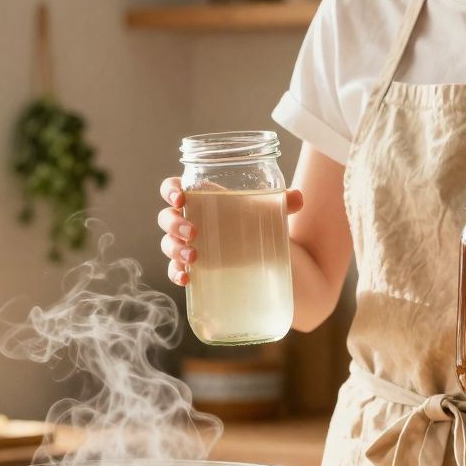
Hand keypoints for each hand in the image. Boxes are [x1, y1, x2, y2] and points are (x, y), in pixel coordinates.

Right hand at [158, 177, 303, 286]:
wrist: (267, 254)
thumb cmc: (258, 222)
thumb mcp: (270, 212)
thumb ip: (282, 202)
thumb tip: (298, 197)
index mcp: (201, 198)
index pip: (173, 187)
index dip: (170, 190)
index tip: (180, 198)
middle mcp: (190, 220)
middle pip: (166, 217)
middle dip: (174, 224)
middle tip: (193, 232)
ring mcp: (189, 245)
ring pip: (168, 244)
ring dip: (175, 249)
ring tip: (194, 257)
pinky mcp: (195, 268)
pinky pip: (175, 270)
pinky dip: (176, 273)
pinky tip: (186, 277)